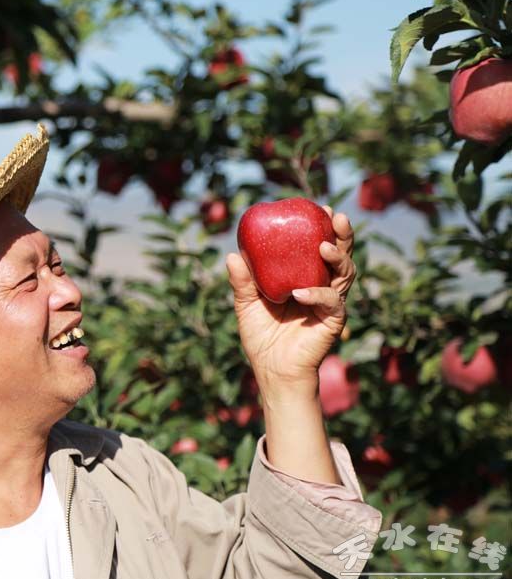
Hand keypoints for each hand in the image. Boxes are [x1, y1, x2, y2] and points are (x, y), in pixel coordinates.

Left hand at [225, 206, 354, 401]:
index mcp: (306, 277)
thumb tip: (232, 255)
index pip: (320, 247)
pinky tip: (300, 292)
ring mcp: (330, 302)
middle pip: (341, 254)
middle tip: (335, 216)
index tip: (319, 208)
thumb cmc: (262, 336)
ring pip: (345, 273)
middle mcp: (323, 286)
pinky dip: (317, 295)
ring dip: (337, 258)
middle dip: (342, 234)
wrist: (272, 370)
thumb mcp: (247, 304)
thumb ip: (243, 282)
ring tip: (323, 247)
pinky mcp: (332, 321)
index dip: (324, 227)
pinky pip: (331, 302)